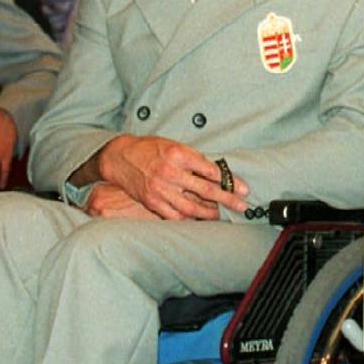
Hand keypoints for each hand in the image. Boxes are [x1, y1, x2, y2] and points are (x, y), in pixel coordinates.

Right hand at [98, 135, 249, 219]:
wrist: (120, 157)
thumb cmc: (149, 149)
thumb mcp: (173, 145)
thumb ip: (193, 158)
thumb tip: (215, 173)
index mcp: (179, 154)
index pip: (211, 171)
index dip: (229, 180)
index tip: (243, 188)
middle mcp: (170, 172)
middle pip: (206, 190)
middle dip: (227, 199)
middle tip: (241, 205)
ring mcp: (161, 189)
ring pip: (192, 207)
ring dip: (210, 213)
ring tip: (221, 214)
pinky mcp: (152, 202)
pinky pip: (175, 215)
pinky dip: (189, 219)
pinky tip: (199, 219)